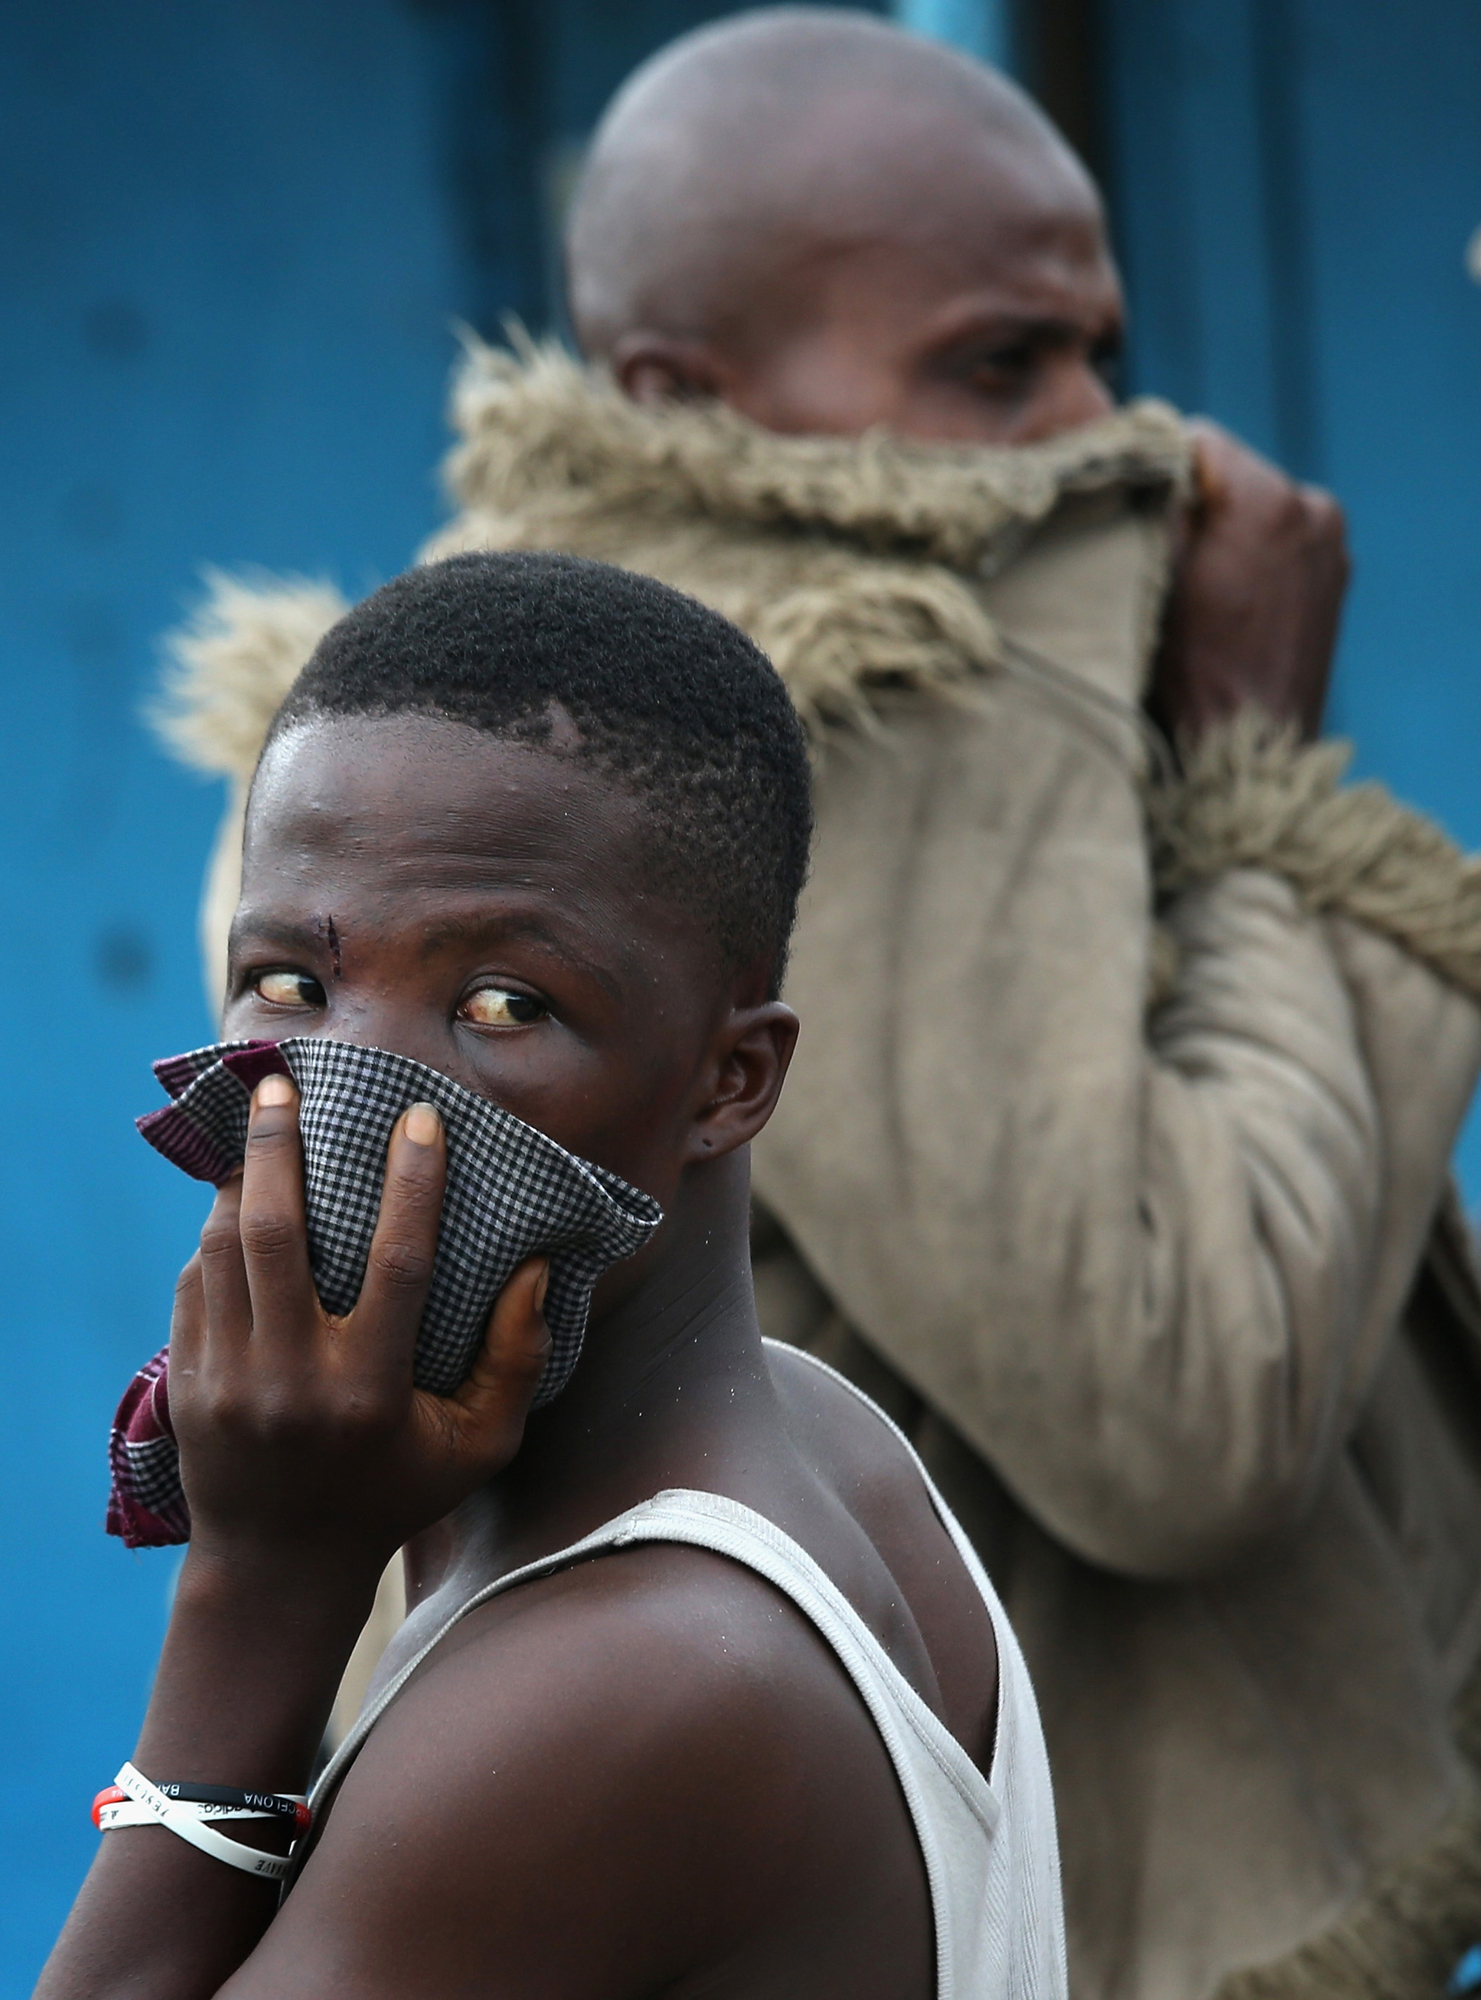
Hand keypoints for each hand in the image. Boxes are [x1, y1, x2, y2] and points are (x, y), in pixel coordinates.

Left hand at [168, 1075, 550, 1573]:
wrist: (277, 1569)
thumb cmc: (395, 1496)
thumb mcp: (479, 1446)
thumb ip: (518, 1360)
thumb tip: (537, 1267)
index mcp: (370, 1392)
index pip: (398, 1264)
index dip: (414, 1183)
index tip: (421, 1117)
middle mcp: (292, 1381)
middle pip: (277, 1236)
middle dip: (277, 1149)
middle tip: (282, 1086)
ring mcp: (229, 1381)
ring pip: (224, 1250)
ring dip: (239, 1180)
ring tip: (257, 1127)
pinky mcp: (189, 1384)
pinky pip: (196, 1284)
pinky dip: (216, 1236)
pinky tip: (236, 1204)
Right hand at [1150, 419, 1348, 741]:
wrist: (1246, 751)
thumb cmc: (1190, 672)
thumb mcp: (1153, 573)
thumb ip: (1153, 502)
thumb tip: (1147, 461)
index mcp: (1269, 499)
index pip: (1199, 441)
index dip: (1156, 468)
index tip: (1129, 506)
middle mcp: (1313, 509)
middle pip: (1232, 476)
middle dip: (1195, 504)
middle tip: (1158, 554)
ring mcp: (1331, 546)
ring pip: (1257, 511)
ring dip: (1224, 533)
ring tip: (1194, 589)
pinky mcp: (1334, 580)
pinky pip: (1280, 545)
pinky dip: (1252, 560)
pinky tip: (1227, 606)